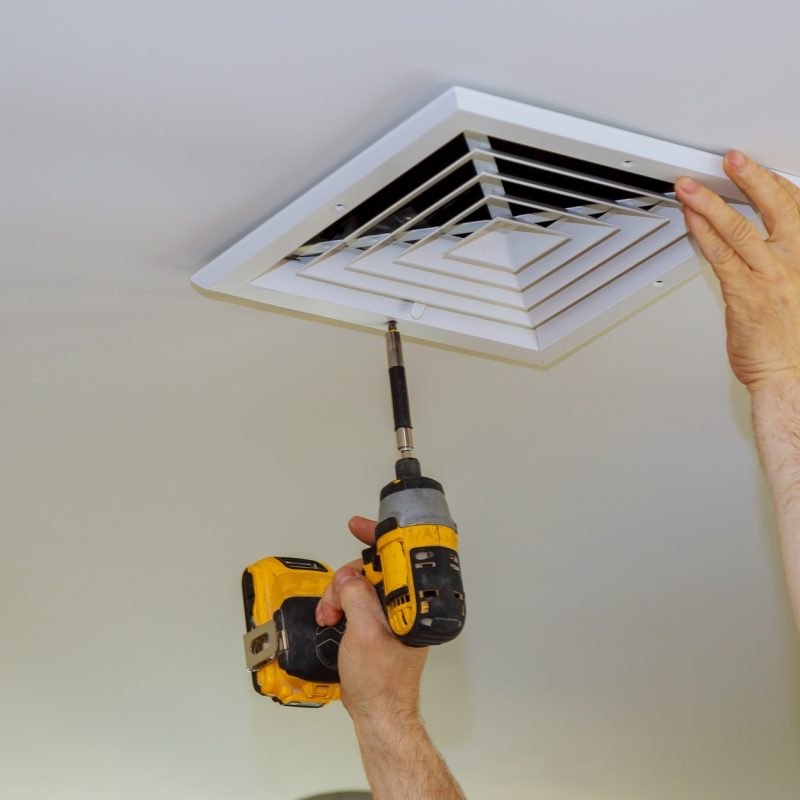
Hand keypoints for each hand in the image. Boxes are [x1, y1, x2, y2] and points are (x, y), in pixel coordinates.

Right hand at [316, 516, 427, 721]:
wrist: (377, 712)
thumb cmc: (381, 682)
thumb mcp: (364, 632)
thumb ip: (356, 596)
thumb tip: (349, 577)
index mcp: (409, 604)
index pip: (395, 557)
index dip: (376, 538)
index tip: (359, 527)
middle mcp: (403, 606)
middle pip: (370, 570)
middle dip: (345, 580)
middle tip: (334, 599)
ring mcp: (390, 615)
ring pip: (359, 585)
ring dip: (338, 595)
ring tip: (331, 615)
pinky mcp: (378, 624)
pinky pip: (356, 601)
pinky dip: (341, 605)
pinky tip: (334, 617)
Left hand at [674, 151, 799, 392]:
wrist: (792, 376)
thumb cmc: (796, 343)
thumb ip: (787, 265)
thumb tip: (767, 248)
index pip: (798, 210)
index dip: (777, 185)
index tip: (762, 170)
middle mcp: (795, 262)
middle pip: (776, 207)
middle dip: (751, 177)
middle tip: (732, 158)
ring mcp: (768, 277)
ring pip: (739, 228)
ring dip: (711, 202)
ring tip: (692, 185)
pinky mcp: (743, 294)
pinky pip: (719, 256)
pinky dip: (702, 234)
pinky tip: (690, 219)